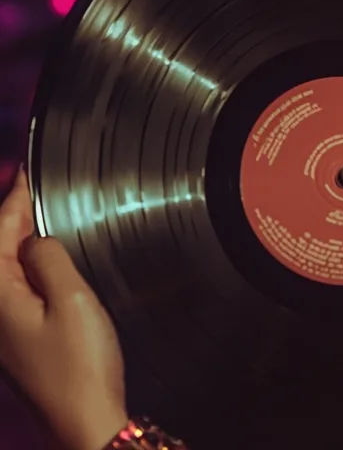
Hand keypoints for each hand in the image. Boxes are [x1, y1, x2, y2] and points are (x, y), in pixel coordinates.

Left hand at [0, 165, 129, 449]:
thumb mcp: (70, 298)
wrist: (85, 419)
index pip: (0, 231)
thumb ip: (49, 257)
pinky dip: (27, 260)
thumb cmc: (79, 368)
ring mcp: (4, 327)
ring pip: (6, 266)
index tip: (25, 172)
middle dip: (12, 214)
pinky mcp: (19, 338)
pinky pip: (16, 285)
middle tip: (33, 183)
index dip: (14, 197)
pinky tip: (45, 254)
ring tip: (38, 208)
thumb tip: (36, 236)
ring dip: (19, 236)